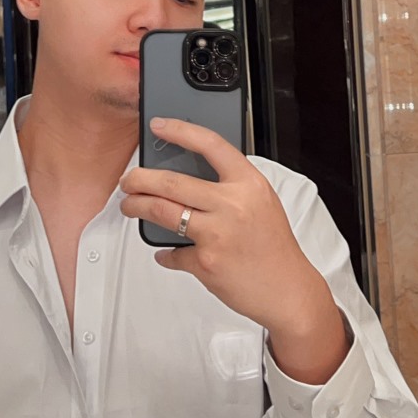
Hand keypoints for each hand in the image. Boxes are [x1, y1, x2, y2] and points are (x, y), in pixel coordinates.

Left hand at [119, 117, 349, 384]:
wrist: (289, 291)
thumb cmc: (274, 247)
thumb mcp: (261, 202)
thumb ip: (231, 186)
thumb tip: (189, 177)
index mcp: (249, 183)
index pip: (210, 144)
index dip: (180, 131)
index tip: (159, 126)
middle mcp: (232, 204)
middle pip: (171, 181)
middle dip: (139, 179)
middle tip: (128, 180)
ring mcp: (217, 233)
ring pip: (161, 211)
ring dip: (137, 207)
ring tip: (130, 205)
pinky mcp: (205, 262)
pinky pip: (172, 252)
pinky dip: (165, 252)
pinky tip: (165, 251)